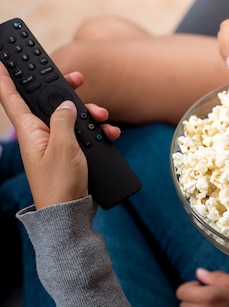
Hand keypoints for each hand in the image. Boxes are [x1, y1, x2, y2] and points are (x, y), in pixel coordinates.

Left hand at [0, 67, 120, 208]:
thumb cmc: (60, 184)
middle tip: (78, 78)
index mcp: (30, 130)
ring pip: (71, 118)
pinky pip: (82, 135)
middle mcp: (40, 135)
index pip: (12, 98)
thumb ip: (63, 120)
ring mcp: (55, 145)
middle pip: (49, 104)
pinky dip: (96, 132)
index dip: (6, 79)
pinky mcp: (69, 154)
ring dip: (89, 115)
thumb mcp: (63, 147)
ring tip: (103, 118)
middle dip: (66, 92)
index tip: (1, 62)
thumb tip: (64, 104)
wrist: (69, 212)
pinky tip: (108, 134)